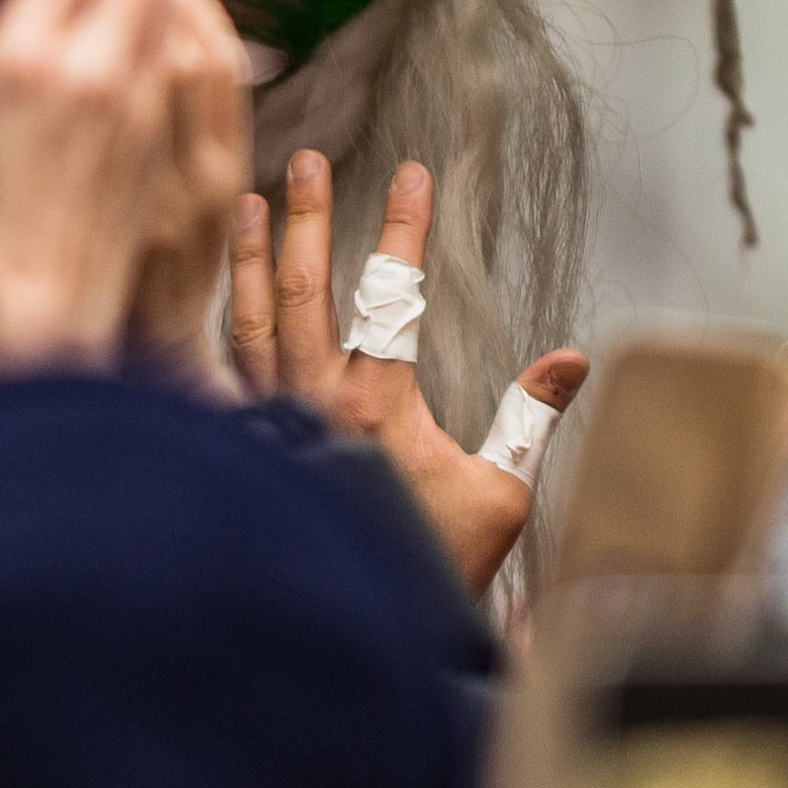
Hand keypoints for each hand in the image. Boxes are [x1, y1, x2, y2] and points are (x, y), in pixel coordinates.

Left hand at [216, 147, 572, 587]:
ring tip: (243, 202)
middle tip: (305, 160)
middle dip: (304, 218)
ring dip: (246, 259)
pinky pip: (222, 373)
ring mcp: (266, 426)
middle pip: (300, 291)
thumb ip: (528, 419)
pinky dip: (218, 326)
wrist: (359, 627)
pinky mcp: (244, 448)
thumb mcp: (498, 497)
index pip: (390, 294)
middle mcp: (310, 404)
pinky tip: (217, 298)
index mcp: (375, 406)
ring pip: (246, 323)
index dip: (402, 228)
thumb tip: (570, 359)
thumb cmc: (431, 567)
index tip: (410, 173)